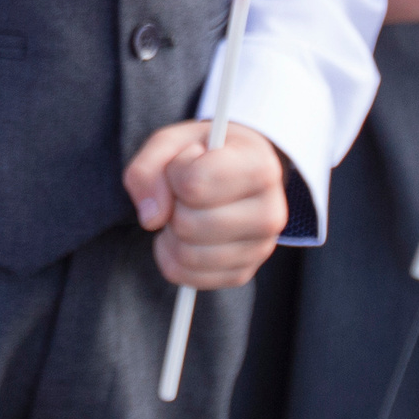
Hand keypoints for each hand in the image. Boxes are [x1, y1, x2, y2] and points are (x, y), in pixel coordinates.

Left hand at [123, 120, 289, 290]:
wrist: (235, 169)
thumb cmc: (202, 153)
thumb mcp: (170, 142)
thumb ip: (147, 169)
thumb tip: (151, 218)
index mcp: (261, 167)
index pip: (195, 183)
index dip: (175, 171)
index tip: (187, 160)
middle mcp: (270, 212)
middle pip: (188, 224)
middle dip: (172, 206)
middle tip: (185, 191)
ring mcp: (260, 249)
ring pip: (186, 255)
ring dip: (170, 233)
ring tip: (186, 211)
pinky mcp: (243, 273)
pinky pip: (187, 276)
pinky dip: (171, 257)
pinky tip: (184, 235)